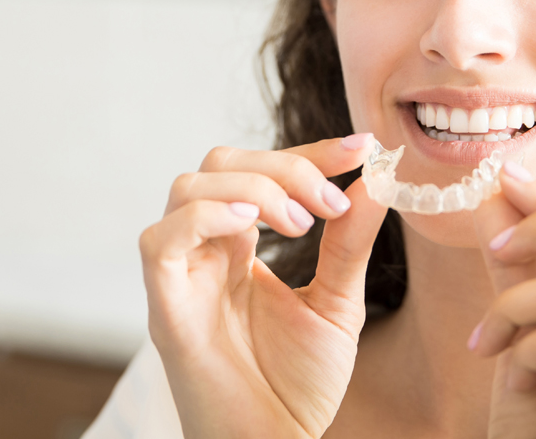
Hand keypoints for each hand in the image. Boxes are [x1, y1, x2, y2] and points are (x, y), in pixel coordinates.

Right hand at [139, 134, 388, 438]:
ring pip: (188, 187)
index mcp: (240, 247)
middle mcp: (205, 252)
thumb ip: (349, 242)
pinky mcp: (164, 306)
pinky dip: (203, 217)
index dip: (308, 152)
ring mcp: (181, 276)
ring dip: (252, 188)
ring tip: (301, 223)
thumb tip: (375, 180)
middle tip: (330, 202)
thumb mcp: (338, 303)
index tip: (361, 148)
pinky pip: (160, 239)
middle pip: (221, 164)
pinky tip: (250, 227)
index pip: (261, 171)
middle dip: (284, 166)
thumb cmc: (298, 386)